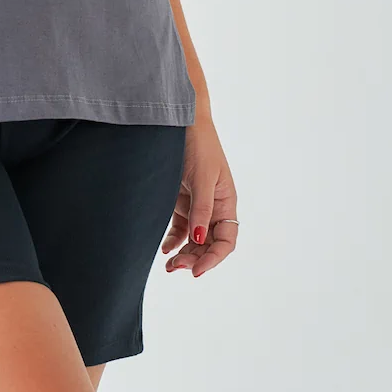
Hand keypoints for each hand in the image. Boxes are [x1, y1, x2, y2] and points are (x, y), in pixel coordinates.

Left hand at [161, 114, 237, 278]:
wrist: (179, 121)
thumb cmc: (198, 144)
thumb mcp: (202, 177)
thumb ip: (200, 208)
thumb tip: (199, 238)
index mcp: (226, 202)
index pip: (226, 240)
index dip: (214, 258)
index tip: (197, 271)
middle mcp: (212, 207)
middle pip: (208, 243)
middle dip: (195, 258)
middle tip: (176, 268)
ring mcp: (195, 204)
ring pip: (193, 238)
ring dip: (184, 254)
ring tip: (169, 266)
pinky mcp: (178, 200)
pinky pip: (179, 228)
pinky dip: (173, 241)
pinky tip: (165, 250)